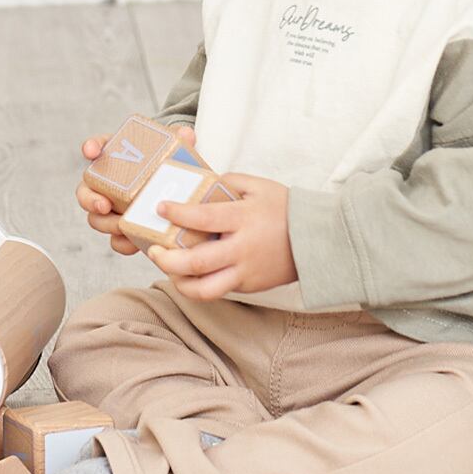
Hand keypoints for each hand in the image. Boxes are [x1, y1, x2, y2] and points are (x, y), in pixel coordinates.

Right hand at [75, 125, 196, 255]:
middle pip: (85, 191)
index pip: (97, 146)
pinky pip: (115, 240)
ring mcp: (112, 208)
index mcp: (115, 157)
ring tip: (121, 226)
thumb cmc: (166, 165)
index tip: (91, 151)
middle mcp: (106, 183)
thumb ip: (178, 140)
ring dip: (106, 224)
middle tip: (105, 205)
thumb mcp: (173, 151)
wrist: (173, 185)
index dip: (91, 147)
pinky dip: (123, 243)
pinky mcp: (124, 229)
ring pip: (96, 219)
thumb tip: (186, 134)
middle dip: (90, 199)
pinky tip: (133, 242)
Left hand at [147, 172, 296, 300]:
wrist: (319, 239)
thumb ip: (227, 182)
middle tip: (153, 251)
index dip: (178, 213)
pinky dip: (199, 284)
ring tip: (169, 270)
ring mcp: (245, 272)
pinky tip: (189, 273)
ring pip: (204, 290)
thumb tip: (199, 185)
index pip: (203, 217)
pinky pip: (219, 290)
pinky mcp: (249, 286)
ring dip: (179, 282)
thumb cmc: (285, 209)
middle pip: (196, 262)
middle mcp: (242, 249)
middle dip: (167, 259)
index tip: (161, 208)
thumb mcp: (258, 186)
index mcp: (243, 219)